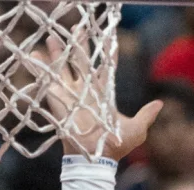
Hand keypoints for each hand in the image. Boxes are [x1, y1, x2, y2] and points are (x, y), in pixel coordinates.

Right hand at [41, 34, 161, 160]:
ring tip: (53, 35)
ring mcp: (70, 93)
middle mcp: (86, 90)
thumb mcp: (137, 129)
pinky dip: (39, 67)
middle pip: (81, 61)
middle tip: (78, 27)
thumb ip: (146, 115)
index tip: (107, 38)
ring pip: (63, 66)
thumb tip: (160, 104)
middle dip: (79, 45)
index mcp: (104, 93)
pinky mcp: (57, 99)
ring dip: (57, 52)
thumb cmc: (117, 145)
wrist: (97, 157)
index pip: (105, 68)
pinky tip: (33, 53)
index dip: (106, 55)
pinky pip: (46, 79)